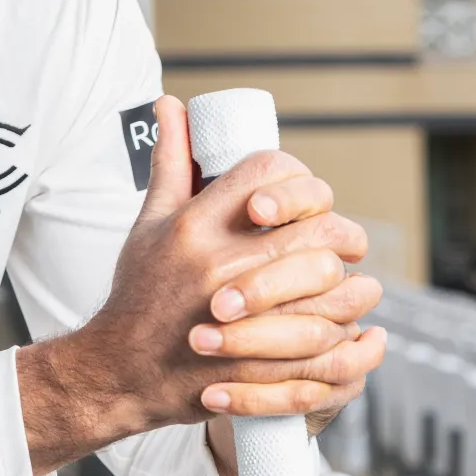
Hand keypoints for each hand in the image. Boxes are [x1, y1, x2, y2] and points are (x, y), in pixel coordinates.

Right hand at [14, 95, 384, 472]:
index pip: (268, 172)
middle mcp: (219, 265)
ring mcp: (240, 314)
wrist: (121, 371)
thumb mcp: (148, 223)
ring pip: (331, 281)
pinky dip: (348, 331)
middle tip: (346, 242)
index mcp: (194, 226)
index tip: (305, 198)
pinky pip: (327, 337)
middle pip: (316, 226)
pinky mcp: (255, 358)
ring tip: (355, 285)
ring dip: (355, 284)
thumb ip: (170, 163)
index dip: (297, 177)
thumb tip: (172, 104)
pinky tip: (350, 327)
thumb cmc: (138, 293)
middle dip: (343, 231)